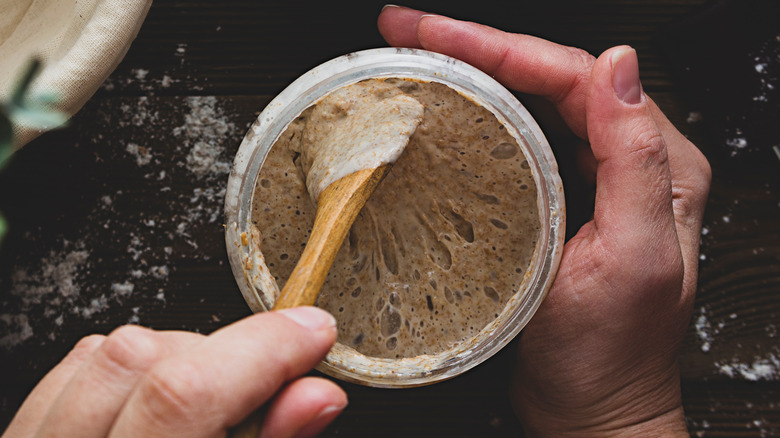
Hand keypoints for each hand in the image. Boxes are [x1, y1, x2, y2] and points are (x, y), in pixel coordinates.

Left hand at [3, 307, 345, 437]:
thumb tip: (316, 393)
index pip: (183, 397)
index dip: (262, 352)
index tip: (313, 333)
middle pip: (140, 356)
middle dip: (226, 356)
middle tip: (270, 386)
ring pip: (103, 351)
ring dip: (180, 357)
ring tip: (214, 404)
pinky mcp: (22, 436)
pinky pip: (72, 367)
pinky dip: (132, 365)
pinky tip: (159, 399)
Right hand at [379, 6, 710, 435]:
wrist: (594, 408)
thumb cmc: (610, 353)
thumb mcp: (634, 259)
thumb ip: (636, 161)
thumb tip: (620, 67)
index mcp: (654, 164)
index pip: (575, 77)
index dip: (500, 47)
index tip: (435, 36)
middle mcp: (625, 161)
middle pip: (547, 78)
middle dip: (475, 47)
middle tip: (410, 32)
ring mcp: (589, 181)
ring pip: (531, 102)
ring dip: (474, 72)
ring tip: (419, 56)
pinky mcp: (558, 202)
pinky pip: (520, 141)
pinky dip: (480, 116)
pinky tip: (449, 109)